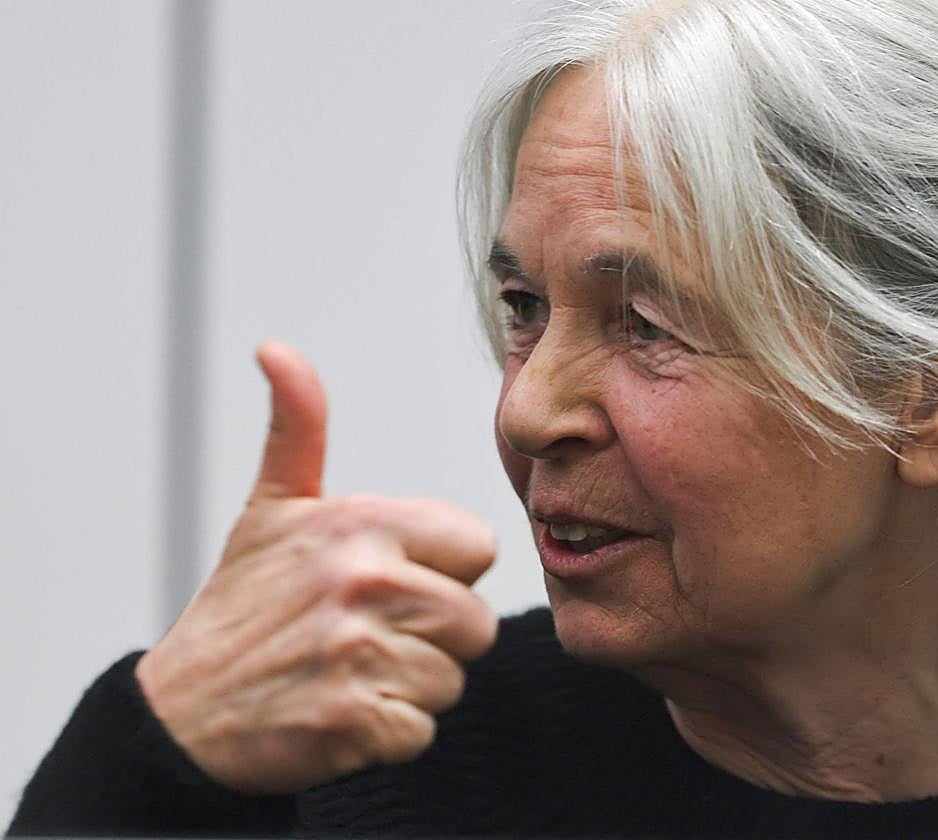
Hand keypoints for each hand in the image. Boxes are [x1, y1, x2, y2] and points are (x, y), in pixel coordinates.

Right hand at [135, 341, 497, 793]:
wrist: (181, 710)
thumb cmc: (243, 605)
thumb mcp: (272, 507)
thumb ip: (298, 428)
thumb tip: (277, 349)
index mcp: (364, 524)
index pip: (479, 548)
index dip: (443, 571)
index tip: (390, 582)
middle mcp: (367, 581)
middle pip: (475, 621)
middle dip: (431, 636)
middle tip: (365, 636)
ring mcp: (361, 653)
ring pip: (452, 679)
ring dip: (408, 686)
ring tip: (348, 671)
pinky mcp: (356, 721)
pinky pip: (421, 729)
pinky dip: (387, 732)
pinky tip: (339, 710)